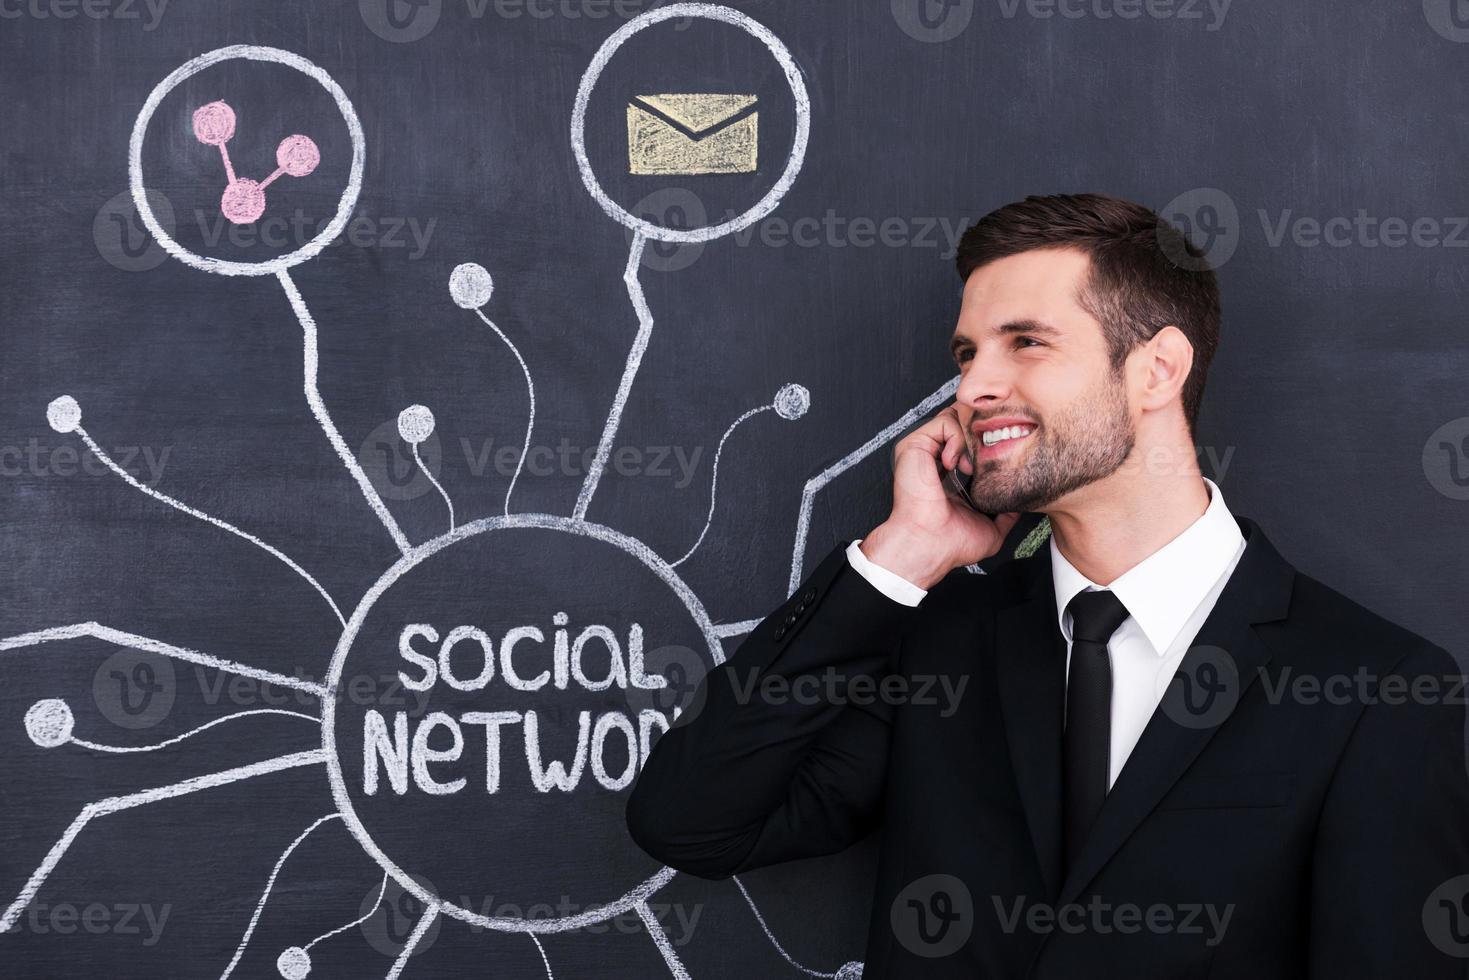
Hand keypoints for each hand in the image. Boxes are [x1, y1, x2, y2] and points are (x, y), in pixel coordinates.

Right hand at [860, 403, 1020, 588]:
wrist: (930, 544)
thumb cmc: (952, 543)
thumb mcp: (992, 529)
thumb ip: (1007, 514)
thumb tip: (1022, 504)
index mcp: (948, 477)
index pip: (971, 445)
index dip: (988, 447)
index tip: (998, 462)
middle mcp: (934, 460)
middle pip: (965, 426)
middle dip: (982, 438)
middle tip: (986, 461)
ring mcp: (924, 451)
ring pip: (956, 418)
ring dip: (970, 439)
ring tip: (969, 467)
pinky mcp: (914, 445)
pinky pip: (944, 421)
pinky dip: (957, 438)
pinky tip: (954, 464)